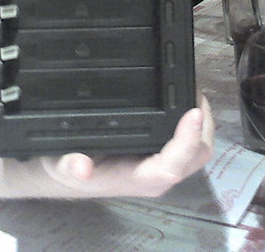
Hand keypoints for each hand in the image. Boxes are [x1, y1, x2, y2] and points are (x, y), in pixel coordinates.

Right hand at [40, 93, 213, 197]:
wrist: (67, 173)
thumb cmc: (67, 169)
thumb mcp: (61, 164)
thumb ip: (69, 165)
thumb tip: (80, 168)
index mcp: (137, 178)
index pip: (172, 165)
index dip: (186, 141)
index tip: (193, 112)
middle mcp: (156, 174)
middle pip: (197, 155)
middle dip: (204, 125)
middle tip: (195, 88)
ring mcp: (163, 164)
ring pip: (198, 149)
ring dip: (202, 122)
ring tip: (192, 88)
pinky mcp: (162, 153)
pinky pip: (189, 142)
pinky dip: (194, 122)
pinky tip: (184, 98)